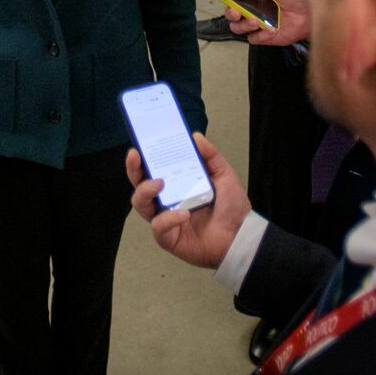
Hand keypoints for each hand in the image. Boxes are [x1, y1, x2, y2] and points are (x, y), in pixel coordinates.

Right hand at [126, 133, 249, 269]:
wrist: (241, 235)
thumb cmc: (231, 206)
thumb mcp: (224, 175)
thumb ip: (211, 156)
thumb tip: (196, 136)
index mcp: (176, 185)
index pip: (152, 170)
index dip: (141, 159)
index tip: (138, 147)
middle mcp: (167, 200)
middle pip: (139, 185)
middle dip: (134, 170)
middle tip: (138, 158)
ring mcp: (166, 219)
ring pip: (141, 205)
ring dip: (145, 191)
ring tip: (159, 183)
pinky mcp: (169, 238)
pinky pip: (159, 227)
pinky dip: (168, 218)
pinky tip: (183, 214)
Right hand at [225, 0, 312, 45]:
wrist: (308, 15)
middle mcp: (250, 11)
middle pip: (231, 16)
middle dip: (231, 14)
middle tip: (237, 13)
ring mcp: (256, 25)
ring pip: (238, 29)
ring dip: (244, 26)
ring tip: (257, 22)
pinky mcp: (263, 37)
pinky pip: (254, 39)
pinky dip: (260, 36)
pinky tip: (272, 30)